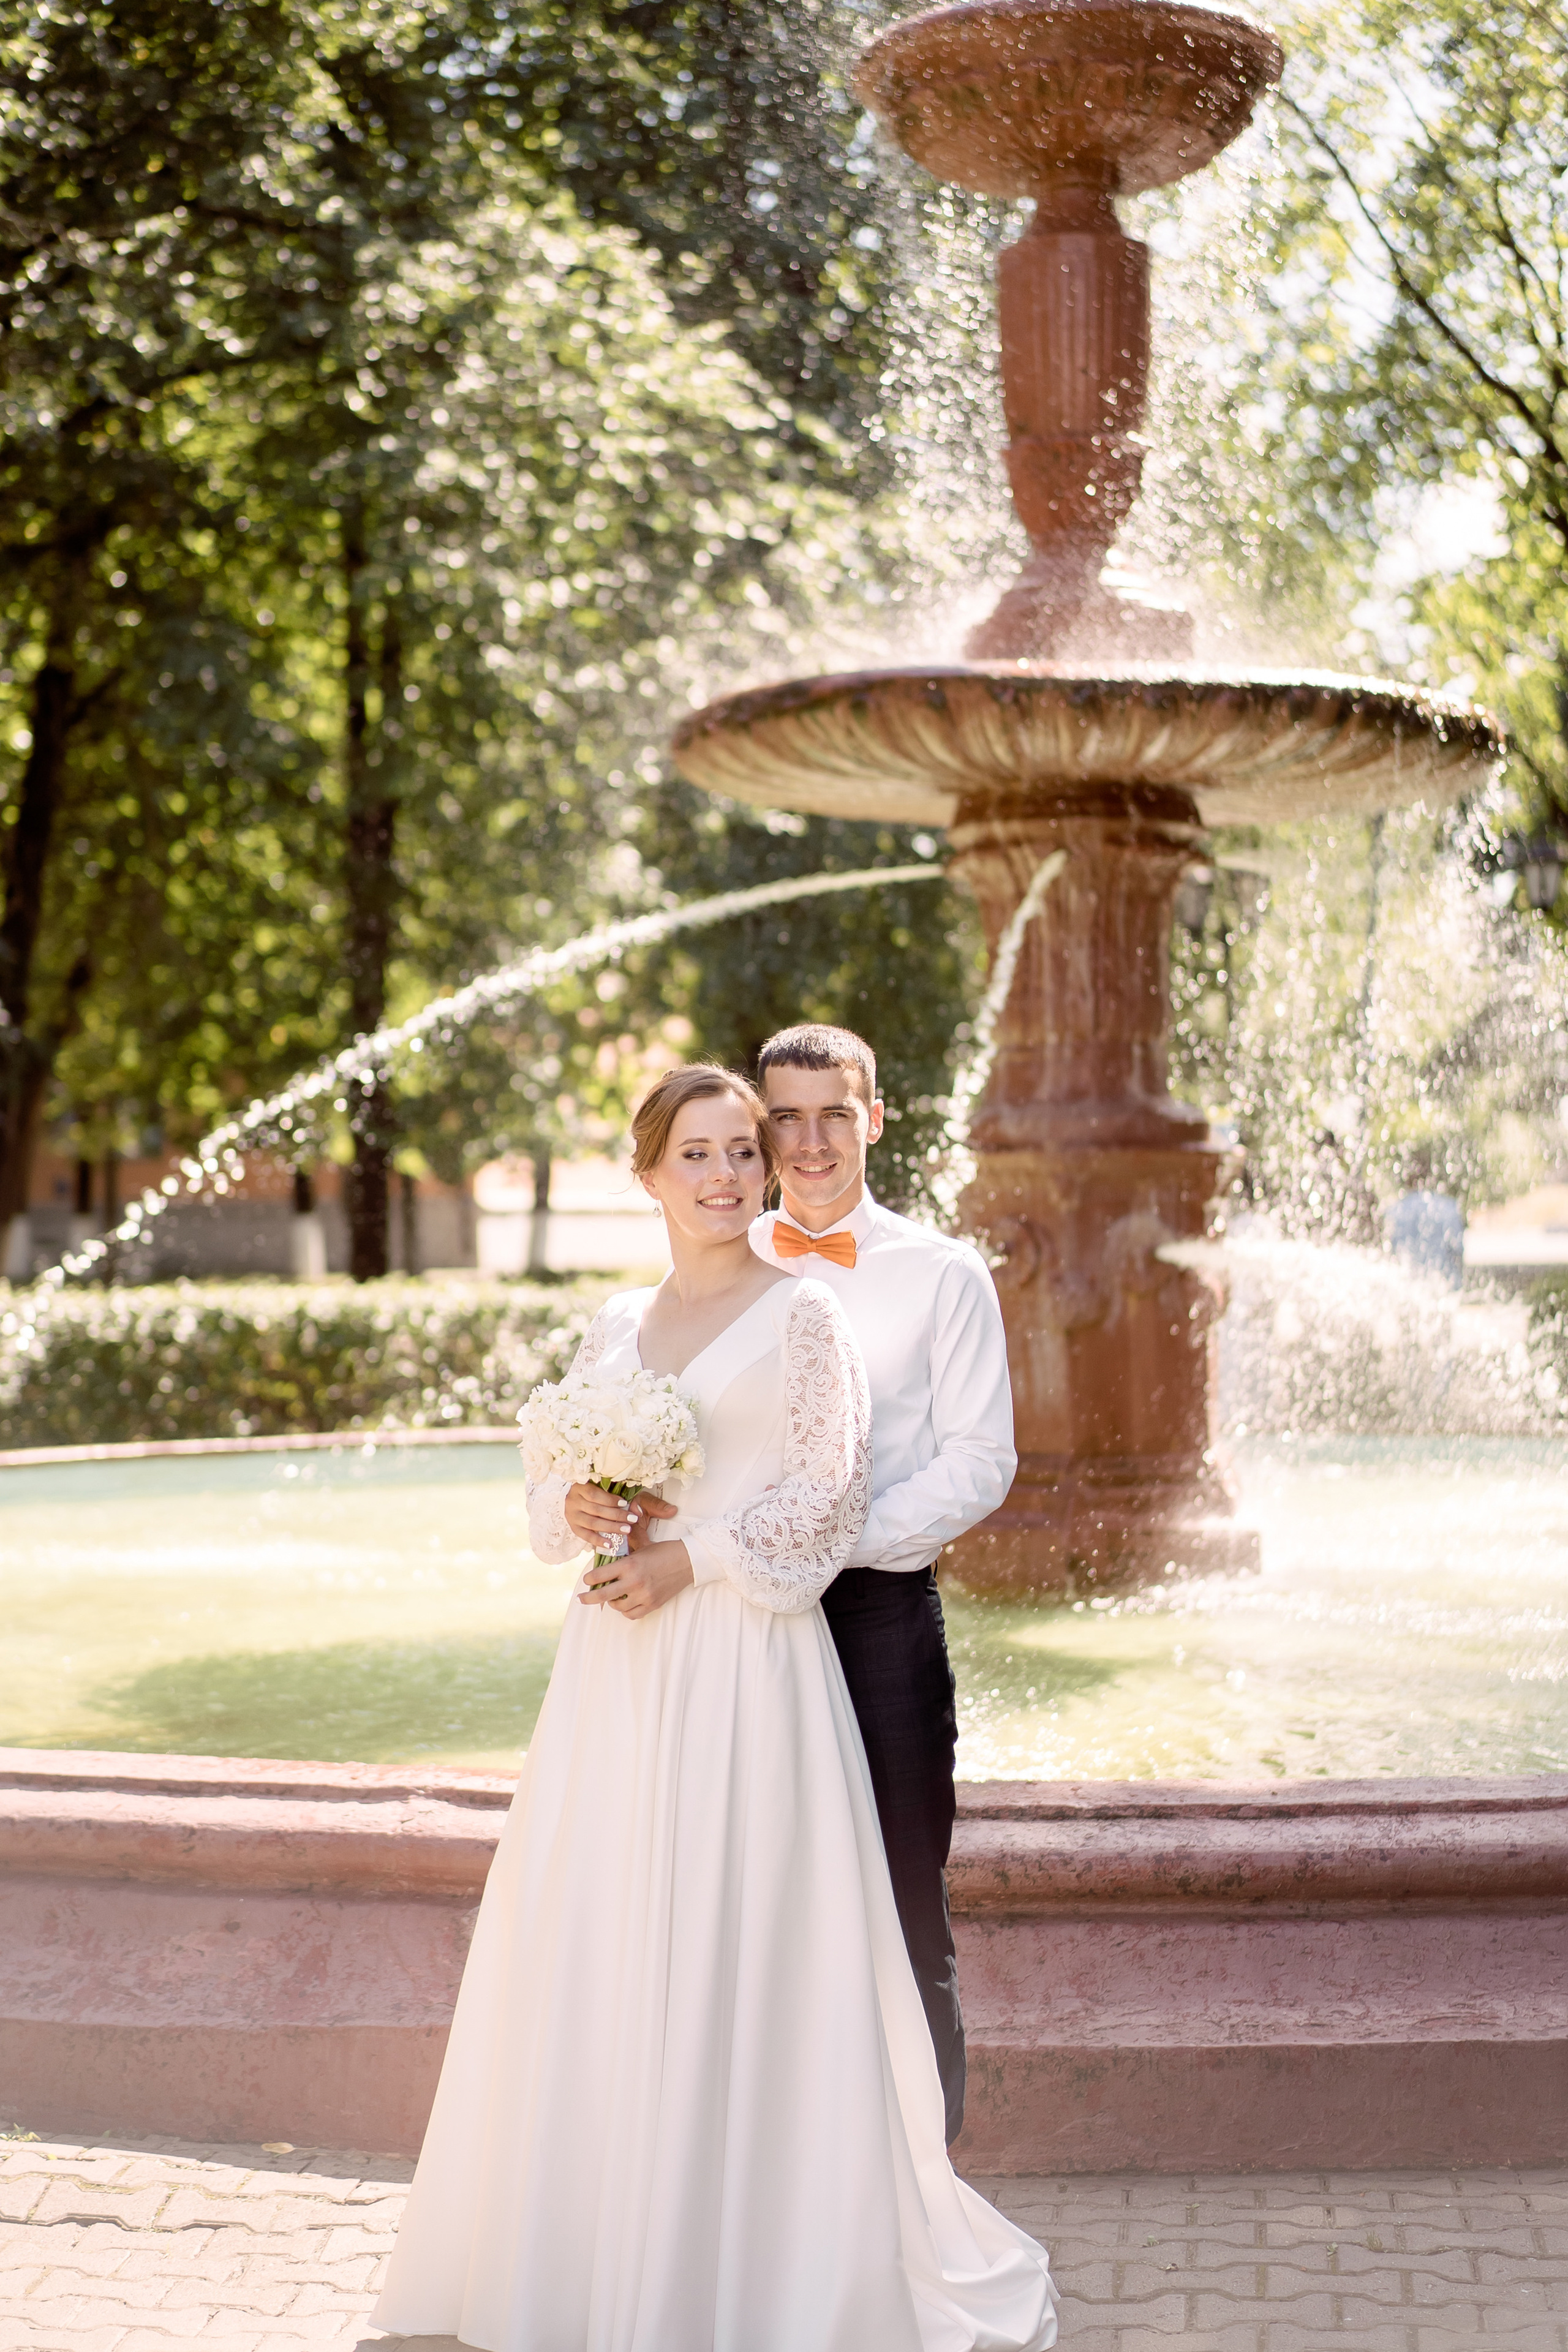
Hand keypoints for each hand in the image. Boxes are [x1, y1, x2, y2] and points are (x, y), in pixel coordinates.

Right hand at [562, 1483, 679, 1548]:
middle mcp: (574, 1499)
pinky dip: (598, 1540)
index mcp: (584, 1484)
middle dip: (615, 1516)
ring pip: (592, 1523)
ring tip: (624, 1531)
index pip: (597, 1494)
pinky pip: (586, 1536)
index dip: (611, 1500)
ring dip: (609, 1528)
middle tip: (631, 1521)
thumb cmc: (614, 1496)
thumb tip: (673, 1511)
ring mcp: (572, 1514)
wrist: (589, 1500)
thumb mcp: (633, 1495)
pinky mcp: (574, 1527)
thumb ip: (652, 1503)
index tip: (626, 1504)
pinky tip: (611, 1544)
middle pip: (596, 1509)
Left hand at [580, 1540, 693, 1621]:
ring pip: (617, 1606)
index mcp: (629, 1565)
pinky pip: (631, 1614)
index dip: (589, 1579)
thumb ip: (623, 1557)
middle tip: (581, 1598)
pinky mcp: (652, 1604)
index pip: (600, 1575)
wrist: (687, 1561)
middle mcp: (634, 1582)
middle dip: (588, 1598)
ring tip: (612, 1597)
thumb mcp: (641, 1549)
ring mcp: (643, 1595)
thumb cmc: (663, 1551)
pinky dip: (625, 1610)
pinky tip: (625, 1604)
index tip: (586, 1580)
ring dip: (611, 1602)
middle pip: (603, 1595)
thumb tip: (605, 1561)